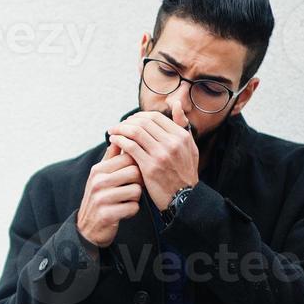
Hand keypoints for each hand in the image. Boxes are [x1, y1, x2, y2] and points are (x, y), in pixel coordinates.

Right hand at [75, 138, 144, 246]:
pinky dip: (132, 211)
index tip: (133, 175)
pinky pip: (133, 207)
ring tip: (125, 201)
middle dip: (139, 181)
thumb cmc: (99, 198)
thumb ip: (110, 157)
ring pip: (136, 190)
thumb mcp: (100, 176)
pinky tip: (123, 212)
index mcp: (98, 169)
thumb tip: (118, 136)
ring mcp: (101, 198)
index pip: (129, 157)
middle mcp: (98, 181)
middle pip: (135, 172)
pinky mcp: (107, 214)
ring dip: (135, 198)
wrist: (87, 228)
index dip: (137, 165)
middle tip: (132, 189)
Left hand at [107, 97, 199, 212]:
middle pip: (143, 122)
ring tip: (112, 132)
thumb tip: (176, 104)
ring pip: (135, 132)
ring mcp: (161, 154)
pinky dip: (119, 141)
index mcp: (181, 136)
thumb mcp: (190, 147)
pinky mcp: (150, 167)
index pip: (155, 117)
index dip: (139, 116)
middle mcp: (172, 143)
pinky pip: (130, 147)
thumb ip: (182, 125)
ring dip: (120, 129)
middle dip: (127, 122)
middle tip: (118, 126)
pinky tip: (114, 141)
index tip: (130, 121)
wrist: (184, 199)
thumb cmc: (184, 173)